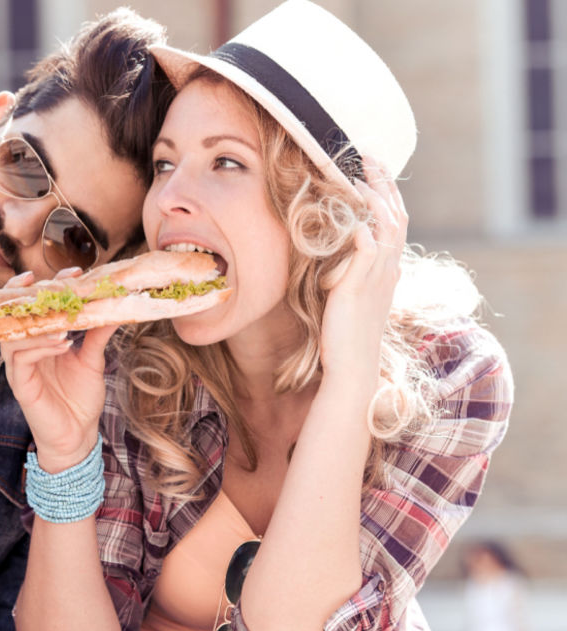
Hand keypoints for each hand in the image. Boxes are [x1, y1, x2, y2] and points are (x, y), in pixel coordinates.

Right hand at [0, 269, 117, 472]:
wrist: (78, 437)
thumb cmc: (80, 400)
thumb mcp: (93, 361)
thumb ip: (97, 335)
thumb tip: (114, 306)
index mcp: (38, 340)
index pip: (34, 306)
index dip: (48, 285)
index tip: (72, 271)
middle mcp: (24, 350)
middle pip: (13, 314)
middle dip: (29, 294)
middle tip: (52, 281)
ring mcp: (19, 367)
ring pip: (13, 335)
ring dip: (37, 324)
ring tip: (62, 320)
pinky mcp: (21, 385)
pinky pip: (21, 359)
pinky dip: (40, 347)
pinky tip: (61, 343)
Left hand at [319, 158, 407, 384]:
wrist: (352, 365)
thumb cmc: (347, 332)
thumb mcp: (354, 292)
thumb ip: (354, 268)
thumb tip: (346, 245)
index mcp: (388, 267)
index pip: (393, 219)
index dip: (386, 191)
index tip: (373, 165)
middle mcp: (389, 268)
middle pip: (395, 214)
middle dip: (383, 183)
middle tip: (368, 155)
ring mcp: (377, 278)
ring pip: (386, 228)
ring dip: (374, 200)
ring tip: (359, 177)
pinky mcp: (360, 289)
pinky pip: (368, 255)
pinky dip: (363, 235)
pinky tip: (354, 221)